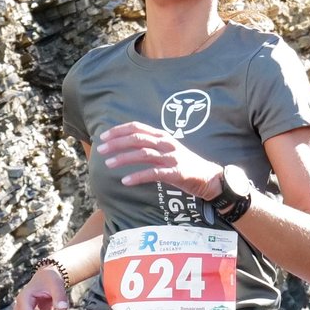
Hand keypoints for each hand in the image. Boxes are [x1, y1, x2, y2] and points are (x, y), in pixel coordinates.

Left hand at [96, 120, 221, 198]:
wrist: (208, 177)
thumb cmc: (184, 164)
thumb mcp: (167, 149)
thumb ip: (150, 145)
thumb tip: (126, 145)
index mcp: (163, 136)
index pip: (137, 128)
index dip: (119, 130)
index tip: (103, 136)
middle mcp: (166, 143)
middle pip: (137, 139)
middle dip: (117, 143)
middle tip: (100, 149)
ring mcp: (172, 157)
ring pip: (143, 154)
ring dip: (123, 158)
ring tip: (108, 164)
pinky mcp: (176, 172)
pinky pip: (153, 173)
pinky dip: (138, 177)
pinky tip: (125, 181)